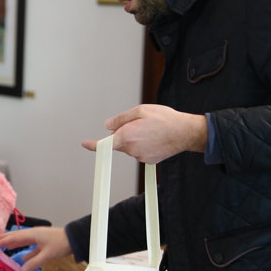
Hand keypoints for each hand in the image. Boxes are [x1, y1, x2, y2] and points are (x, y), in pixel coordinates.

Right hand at [0, 227, 71, 270]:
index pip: (15, 238)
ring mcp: (39, 238)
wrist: (74, 240)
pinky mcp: (44, 243)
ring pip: (23, 241)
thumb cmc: (60, 245)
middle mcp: (33, 234)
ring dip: (14, 243)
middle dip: (5, 239)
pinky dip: (26, 252)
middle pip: (16, 236)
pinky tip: (23, 258)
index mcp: (32, 234)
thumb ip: (34, 262)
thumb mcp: (46, 255)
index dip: (4, 241)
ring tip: (4, 246)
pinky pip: (32, 247)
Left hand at [82, 104, 206, 163]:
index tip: (85, 144)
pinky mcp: (148, 160)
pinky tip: (154, 138)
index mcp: (126, 135)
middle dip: (123, 134)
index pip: (104, 143)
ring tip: (151, 130)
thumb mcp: (141, 110)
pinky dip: (143, 145)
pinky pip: (139, 152)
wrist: (185, 132)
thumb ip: (121, 119)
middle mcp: (131, 149)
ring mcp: (140, 156)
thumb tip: (108, 125)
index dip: (93, 144)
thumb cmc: (165, 119)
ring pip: (130, 147)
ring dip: (135, 139)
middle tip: (139, 124)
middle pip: (119, 143)